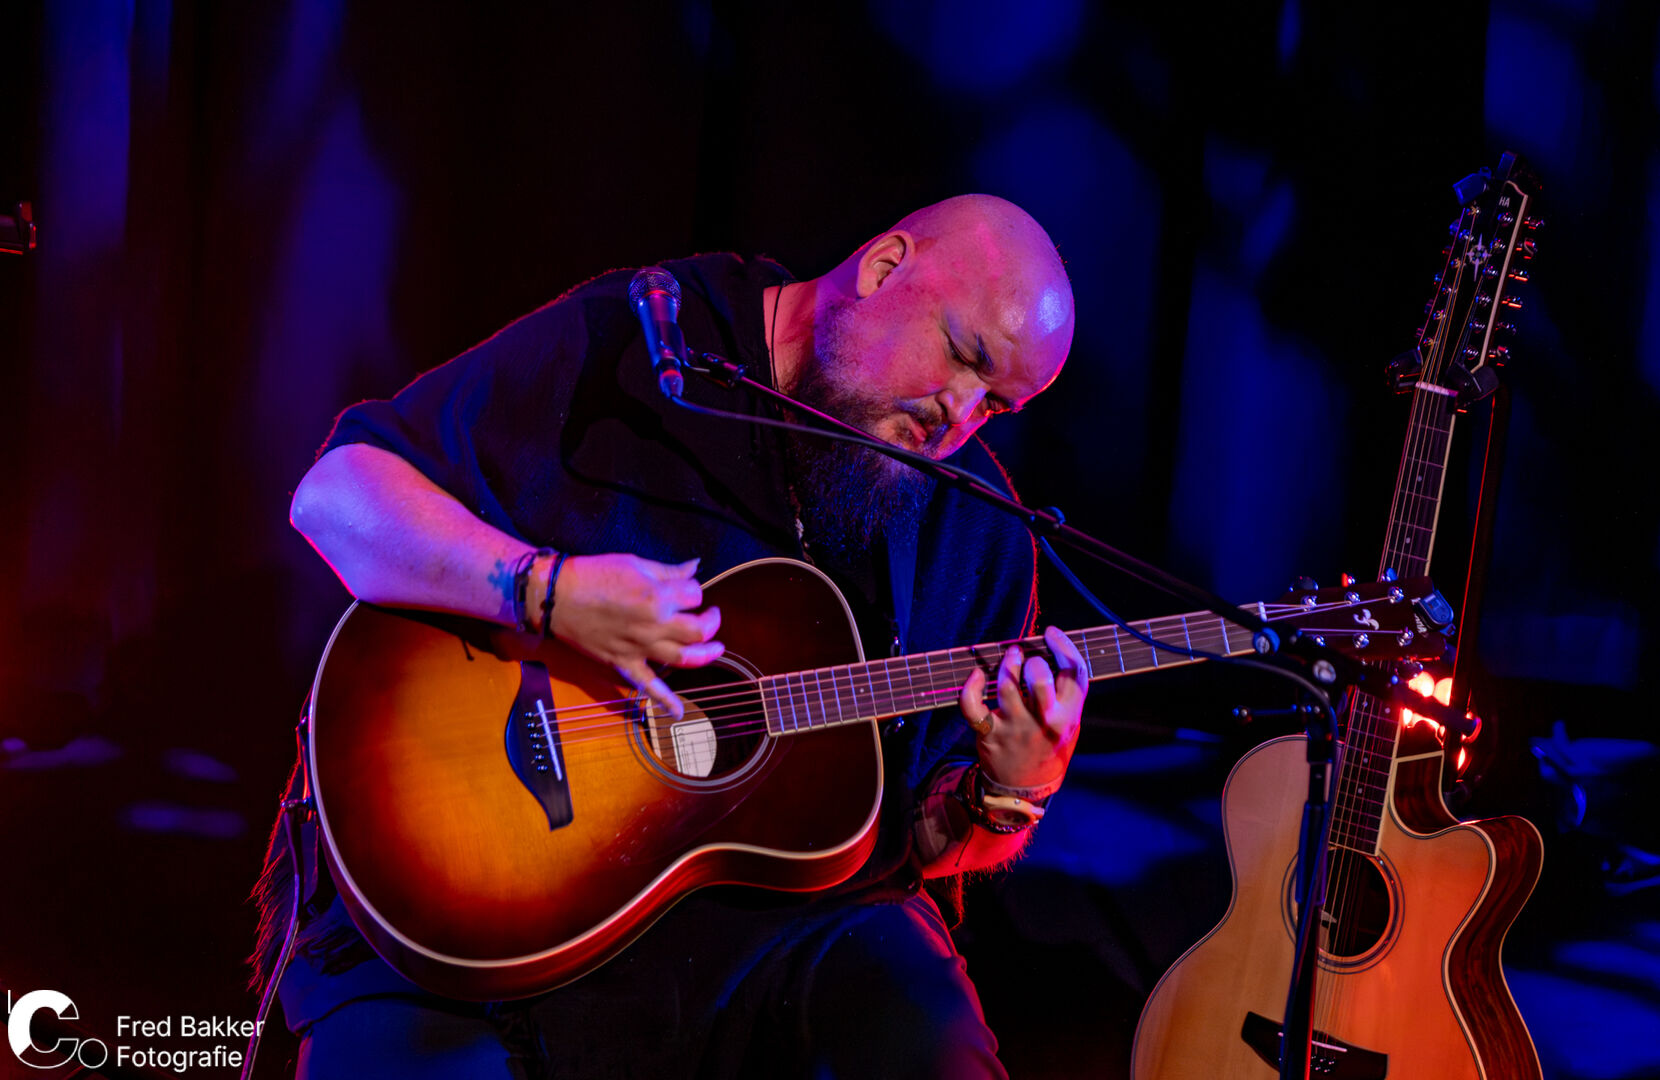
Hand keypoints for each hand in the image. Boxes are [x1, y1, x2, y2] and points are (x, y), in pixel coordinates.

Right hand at [550, 554, 722, 717]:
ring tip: (716, 649)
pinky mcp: (624, 662)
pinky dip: (664, 700)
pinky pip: (647, 686)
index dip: (694, 591)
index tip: (686, 589)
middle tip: (711, 616)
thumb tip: (695, 567)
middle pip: (699, 629)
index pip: (695, 595)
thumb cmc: (593, 575)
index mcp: (658, 596)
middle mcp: (654, 625)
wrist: (556, 596)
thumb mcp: (635, 563)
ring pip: (685, 658)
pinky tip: (678, 711)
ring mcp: (640, 648)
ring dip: (706, 655)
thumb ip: (668, 571)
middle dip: (711, 621)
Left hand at [957, 625, 1086, 792]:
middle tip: (1027, 656)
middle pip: (1040, 678)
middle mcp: (1044, 721)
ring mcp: (1016, 727)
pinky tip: (976, 675)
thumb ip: (1065, 693)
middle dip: (1033, 659)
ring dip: (1006, 663)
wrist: (1026, 787)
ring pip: (1007, 685)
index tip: (1051, 632)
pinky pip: (974, 707)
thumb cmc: (1049, 745)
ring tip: (1010, 656)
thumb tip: (1050, 651)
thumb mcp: (1070, 724)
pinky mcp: (991, 734)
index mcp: (1069, 716)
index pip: (1074, 672)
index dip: (1063, 646)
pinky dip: (971, 687)